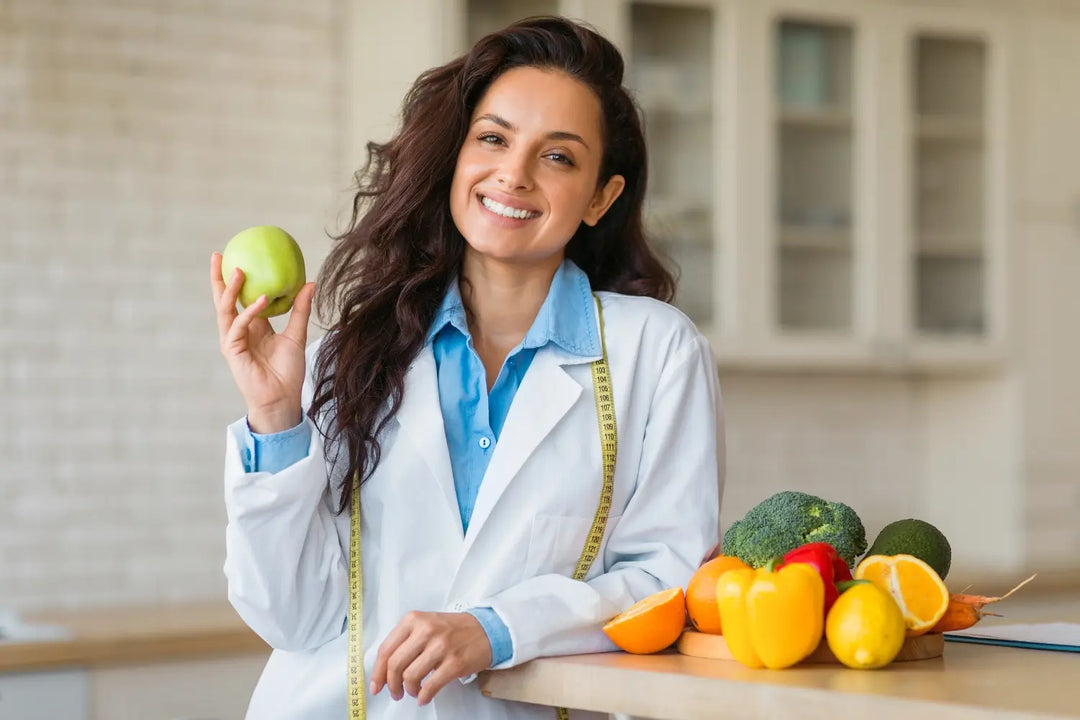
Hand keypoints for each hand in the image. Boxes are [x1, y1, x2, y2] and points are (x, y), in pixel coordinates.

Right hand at [210, 252, 315, 432]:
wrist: (283, 398)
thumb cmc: (288, 371)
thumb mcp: (296, 335)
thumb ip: (300, 310)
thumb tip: (310, 283)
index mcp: (252, 327)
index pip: (239, 298)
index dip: (235, 280)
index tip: (237, 257)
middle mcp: (239, 331)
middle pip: (224, 300)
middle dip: (218, 278)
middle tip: (219, 255)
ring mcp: (233, 341)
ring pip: (225, 310)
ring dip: (230, 289)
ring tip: (240, 270)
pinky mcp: (233, 351)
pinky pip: (238, 326)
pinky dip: (249, 312)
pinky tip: (260, 299)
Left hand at [370, 611, 492, 706]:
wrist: (486, 629)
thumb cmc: (454, 629)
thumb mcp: (426, 624)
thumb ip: (405, 640)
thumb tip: (384, 668)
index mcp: (414, 620)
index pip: (386, 649)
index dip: (377, 672)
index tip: (376, 685)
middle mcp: (426, 630)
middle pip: (395, 665)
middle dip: (391, 685)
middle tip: (395, 692)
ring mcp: (441, 646)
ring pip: (410, 676)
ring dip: (409, 690)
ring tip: (414, 692)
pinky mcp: (454, 662)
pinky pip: (430, 686)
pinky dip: (424, 696)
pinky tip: (424, 697)